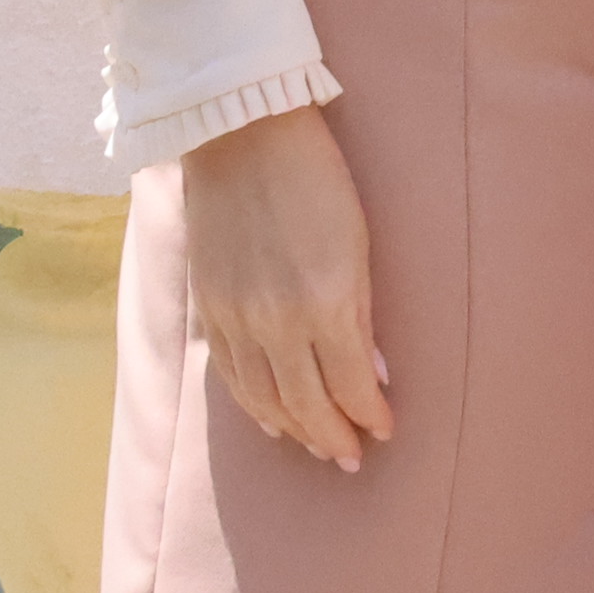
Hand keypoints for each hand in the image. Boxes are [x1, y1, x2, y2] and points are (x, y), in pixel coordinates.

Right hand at [176, 103, 389, 470]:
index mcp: (325, 303)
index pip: (351, 387)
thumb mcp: (358, 243)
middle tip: (351, 457)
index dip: (369, 416)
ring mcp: (237, 318)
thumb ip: (363, 315)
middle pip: (308, 405)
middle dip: (333, 436)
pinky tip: (271, 419)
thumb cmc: (316, 178)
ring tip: (317, 445)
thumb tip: (374, 375)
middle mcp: (277, 322)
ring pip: (265, 400)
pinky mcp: (209, 308)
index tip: (384, 430)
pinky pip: (231, 376)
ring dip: (295, 429)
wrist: (241, 135)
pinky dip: (253, 405)